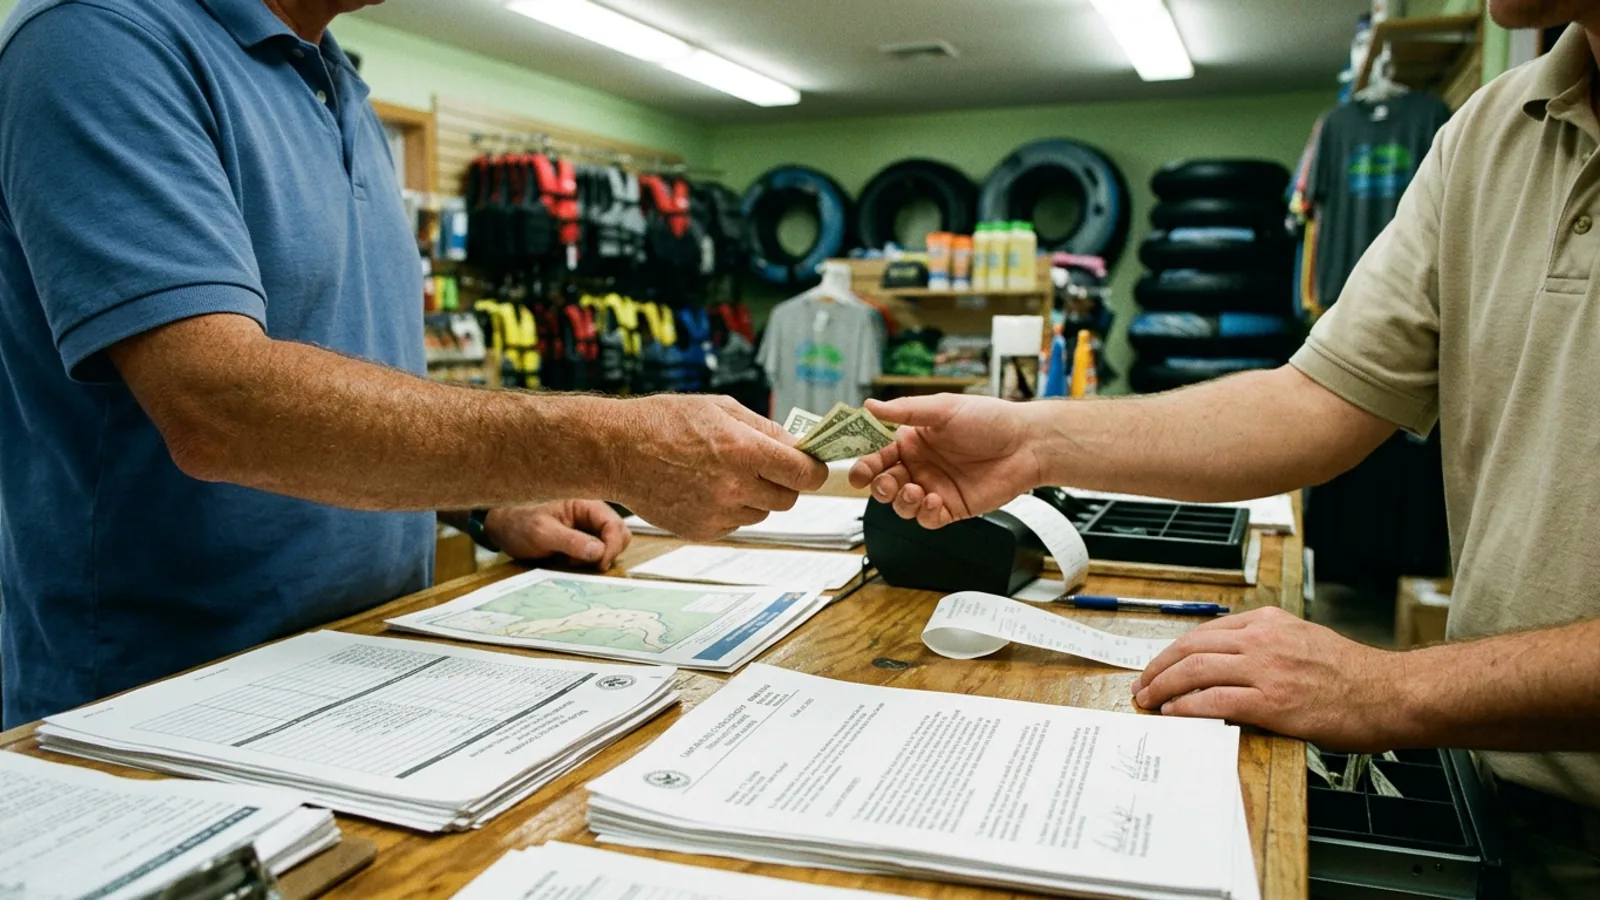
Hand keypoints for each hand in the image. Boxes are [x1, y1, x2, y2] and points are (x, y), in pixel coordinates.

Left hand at [485, 500, 630, 569]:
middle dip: (608, 553)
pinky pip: (597, 554)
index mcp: (586, 504)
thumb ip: (571, 541)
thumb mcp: (541, 532)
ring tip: (572, 562)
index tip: (599, 565)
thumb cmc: (518, 523)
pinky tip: (569, 563)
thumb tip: (599, 552)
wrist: (501, 528)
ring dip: (597, 560)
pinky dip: (589, 563)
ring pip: (611, 546)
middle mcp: (591, 515)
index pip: (615, 525)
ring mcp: (588, 529)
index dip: (612, 546)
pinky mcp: (582, 542)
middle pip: (620, 535)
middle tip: (584, 565)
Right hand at [622, 395, 827, 541]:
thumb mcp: (721, 408)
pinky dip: (731, 509)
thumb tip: (798, 444)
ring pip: (762, 514)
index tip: (810, 465)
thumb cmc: (665, 421)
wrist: (616, 450)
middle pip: (789, 499)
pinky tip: (706, 488)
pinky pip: (735, 524)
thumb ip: (765, 428)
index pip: (806, 475)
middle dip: (785, 483)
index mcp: (745, 451)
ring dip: (756, 497)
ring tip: (726, 474)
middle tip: (766, 467)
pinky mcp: (702, 530)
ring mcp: (717, 513)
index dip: (814, 470)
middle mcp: (735, 487)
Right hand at [848, 394, 1045, 528]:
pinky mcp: (952, 508)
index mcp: (913, 440)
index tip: (858, 468)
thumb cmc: (989, 420)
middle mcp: (920, 466)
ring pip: (901, 505)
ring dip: (900, 502)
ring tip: (914, 491)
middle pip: (883, 483)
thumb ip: (904, 411)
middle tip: (885, 483)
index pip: (877, 454)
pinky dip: (925, 513)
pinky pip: (927, 519)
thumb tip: (868, 405)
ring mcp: (934, 488)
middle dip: (878, 486)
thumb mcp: (943, 408)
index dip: (864, 462)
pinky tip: (935, 500)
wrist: (1027, 444)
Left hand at [1132, 607, 1409, 751]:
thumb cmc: (1352, 675)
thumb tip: (1229, 667)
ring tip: (1148, 701)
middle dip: (1159, 667)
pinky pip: (1215, 701)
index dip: (1175, 650)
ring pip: (1196, 670)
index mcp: (1269, 622)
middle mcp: (1263, 639)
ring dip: (1164, 686)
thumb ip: (1266, 646)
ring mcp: (1266, 669)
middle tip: (1142, 685)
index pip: (1206, 632)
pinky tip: (1173, 713)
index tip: (1159, 665)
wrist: (1389, 694)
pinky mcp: (1272, 702)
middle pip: (1192, 647)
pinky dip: (1187, 707)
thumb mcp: (1304, 641)